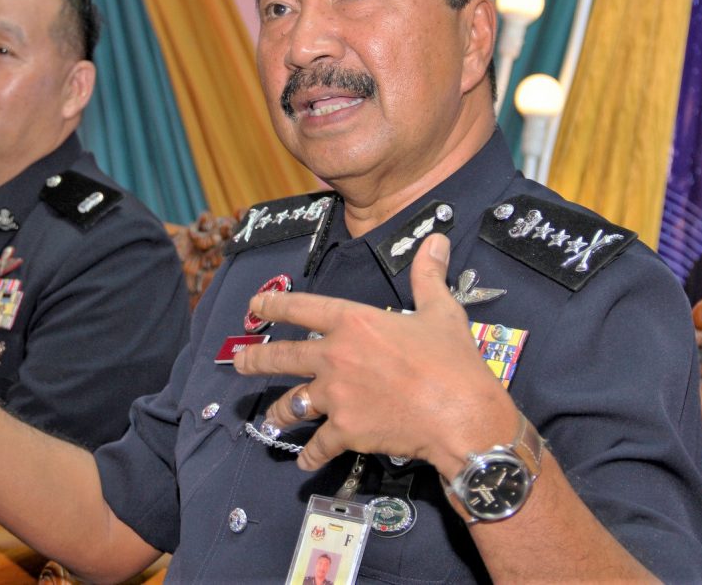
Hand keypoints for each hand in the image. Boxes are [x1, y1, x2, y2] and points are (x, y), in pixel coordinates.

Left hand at [234, 234, 513, 472]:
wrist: (461, 415)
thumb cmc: (452, 362)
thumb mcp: (441, 311)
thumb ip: (429, 276)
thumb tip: (437, 240)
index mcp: (353, 323)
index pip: (302, 308)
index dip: (273, 306)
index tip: (255, 307)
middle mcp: (334, 356)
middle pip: (282, 356)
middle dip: (256, 360)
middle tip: (240, 362)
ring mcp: (335, 396)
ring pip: (292, 403)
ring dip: (279, 411)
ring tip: (272, 418)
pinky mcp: (344, 430)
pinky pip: (318, 444)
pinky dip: (310, 454)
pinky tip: (304, 460)